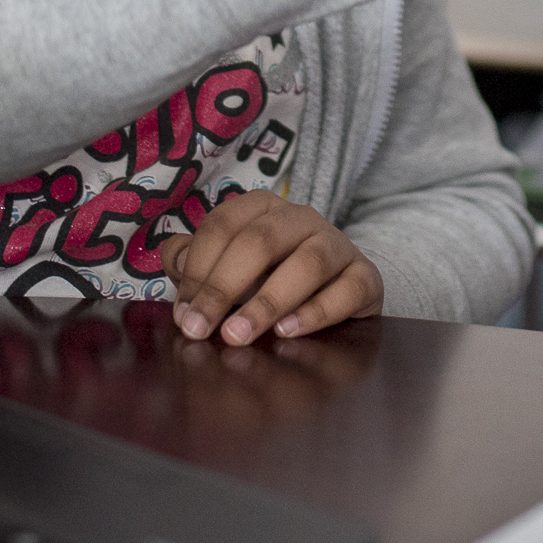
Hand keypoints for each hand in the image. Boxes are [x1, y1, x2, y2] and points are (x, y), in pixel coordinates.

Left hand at [160, 190, 383, 345]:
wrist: (334, 296)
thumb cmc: (267, 280)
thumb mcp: (226, 269)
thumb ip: (194, 261)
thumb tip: (176, 259)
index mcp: (262, 208)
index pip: (223, 226)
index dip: (197, 268)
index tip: (182, 313)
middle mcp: (301, 218)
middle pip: (260, 241)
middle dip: (223, 287)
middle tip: (200, 329)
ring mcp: (338, 244)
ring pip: (307, 263)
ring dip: (268, 301)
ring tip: (239, 335)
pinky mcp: (365, 277)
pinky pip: (348, 289)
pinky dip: (317, 312)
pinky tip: (287, 333)